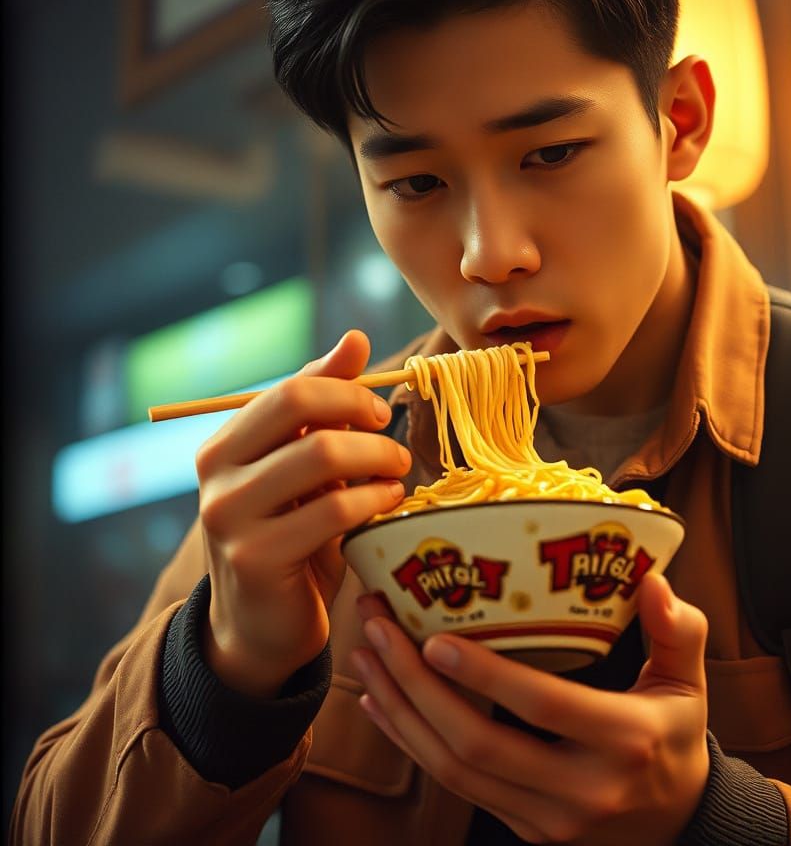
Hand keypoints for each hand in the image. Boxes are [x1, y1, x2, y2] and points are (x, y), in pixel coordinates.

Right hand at [196, 329, 411, 697]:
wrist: (261, 627)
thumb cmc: (291, 535)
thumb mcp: (303, 468)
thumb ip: (324, 406)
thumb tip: (356, 337)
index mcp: (225, 444)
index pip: (291, 388)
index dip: (347, 391)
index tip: (381, 412)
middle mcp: (215, 474)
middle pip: (300, 406)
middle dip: (362, 414)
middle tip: (394, 441)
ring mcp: (230, 516)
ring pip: (322, 454)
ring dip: (377, 458)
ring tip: (399, 473)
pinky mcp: (256, 558)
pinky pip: (334, 509)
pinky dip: (375, 499)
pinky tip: (388, 503)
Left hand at [351, 573, 709, 843]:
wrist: (680, 825)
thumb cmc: (677, 737)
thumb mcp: (690, 682)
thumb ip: (680, 630)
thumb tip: (653, 579)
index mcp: (623, 740)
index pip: (542, 705)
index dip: (483, 675)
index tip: (432, 635)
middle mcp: (579, 789)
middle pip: (477, 744)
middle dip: (415, 685)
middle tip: (378, 628)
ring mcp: (545, 819)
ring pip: (453, 771)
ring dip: (400, 713)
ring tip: (365, 658)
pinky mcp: (522, 830)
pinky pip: (454, 787)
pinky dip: (410, 744)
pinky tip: (380, 705)